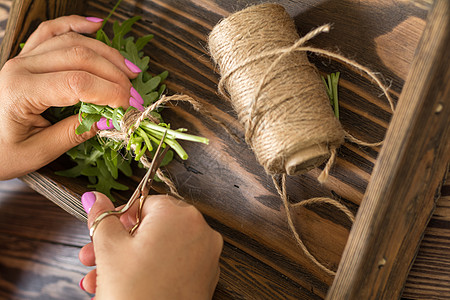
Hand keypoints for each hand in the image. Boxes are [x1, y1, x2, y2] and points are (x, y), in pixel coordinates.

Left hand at [0, 15, 141, 179]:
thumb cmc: (1, 151)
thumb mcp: (38, 152)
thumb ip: (75, 133)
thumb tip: (111, 120)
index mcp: (20, 91)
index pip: (77, 83)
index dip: (110, 92)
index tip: (130, 107)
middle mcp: (21, 66)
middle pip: (80, 57)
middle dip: (115, 75)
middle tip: (134, 96)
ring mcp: (23, 57)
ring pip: (72, 41)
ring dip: (106, 54)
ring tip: (130, 70)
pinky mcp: (27, 55)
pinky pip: (52, 30)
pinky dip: (76, 24)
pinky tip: (97, 26)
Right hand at [78, 192, 222, 298]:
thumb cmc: (136, 293)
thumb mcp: (109, 249)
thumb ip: (102, 218)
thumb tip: (95, 198)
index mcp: (178, 214)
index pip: (144, 203)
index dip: (119, 218)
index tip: (104, 231)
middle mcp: (198, 230)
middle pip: (151, 228)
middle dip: (117, 243)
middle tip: (94, 256)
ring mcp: (206, 254)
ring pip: (159, 249)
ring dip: (127, 261)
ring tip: (99, 279)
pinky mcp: (205, 276)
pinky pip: (174, 265)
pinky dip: (152, 270)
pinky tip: (125, 286)